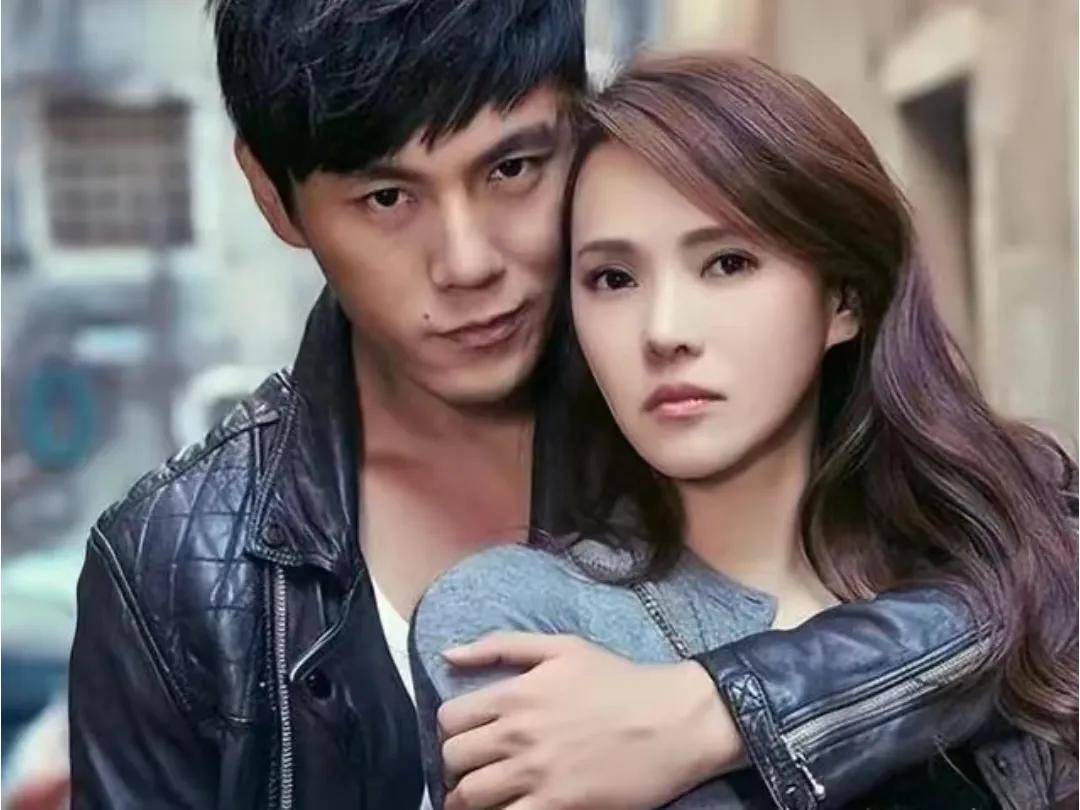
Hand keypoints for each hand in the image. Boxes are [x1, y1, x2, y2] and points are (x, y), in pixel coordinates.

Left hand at [437, 632, 745, 809]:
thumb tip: (447, 654)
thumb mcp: (561, 647)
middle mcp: (517, 734)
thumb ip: (500, 646)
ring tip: (479, 799)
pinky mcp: (558, 805)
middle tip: (474, 770)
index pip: (449, 718)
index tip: (468, 737)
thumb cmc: (618, 680)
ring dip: (466, 800)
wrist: (672, 719)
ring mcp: (536, 773)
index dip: (453, 730)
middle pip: (454, 759)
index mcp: (515, 694)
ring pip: (469, 797)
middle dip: (457, 767)